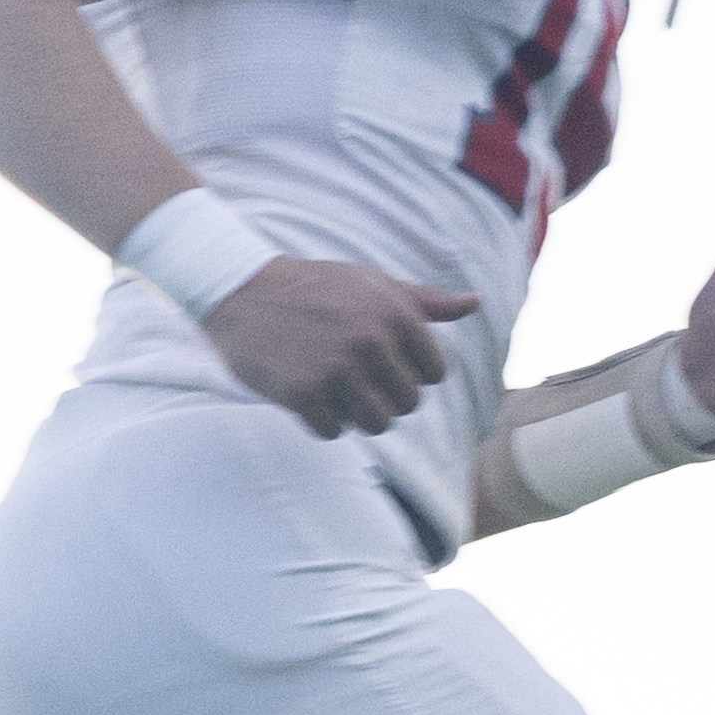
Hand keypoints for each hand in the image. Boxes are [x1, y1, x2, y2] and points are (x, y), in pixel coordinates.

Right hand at [202, 258, 483, 437]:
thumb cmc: (312, 286)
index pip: (435, 373)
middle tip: (352, 378)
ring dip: (356, 415)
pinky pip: (333, 431)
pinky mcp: (302, 393)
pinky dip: (322, 421)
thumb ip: (423, 301)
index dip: (410, 373)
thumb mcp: (370, 283)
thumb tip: (475, 304)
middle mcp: (371, 341)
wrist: (239, 290)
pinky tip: (306, 395)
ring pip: (376, 423)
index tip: (381, 362)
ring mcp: (336, 369)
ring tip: (333, 391)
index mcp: (396, 314)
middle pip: (407, 404)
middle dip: (384, 397)